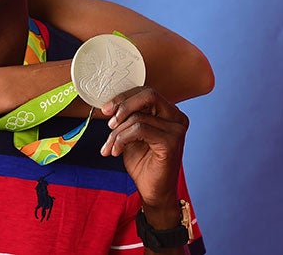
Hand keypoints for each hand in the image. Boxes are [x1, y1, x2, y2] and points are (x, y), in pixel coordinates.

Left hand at [100, 87, 188, 211]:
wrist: (152, 191)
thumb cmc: (143, 162)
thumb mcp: (131, 134)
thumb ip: (126, 117)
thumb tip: (108, 105)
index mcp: (169, 112)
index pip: (146, 92)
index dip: (123, 97)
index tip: (106, 109)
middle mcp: (177, 118)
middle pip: (148, 95)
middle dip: (123, 105)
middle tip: (109, 121)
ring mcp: (176, 130)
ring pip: (137, 117)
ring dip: (116, 132)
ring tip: (110, 146)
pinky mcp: (171, 142)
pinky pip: (139, 130)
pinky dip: (121, 139)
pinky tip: (116, 151)